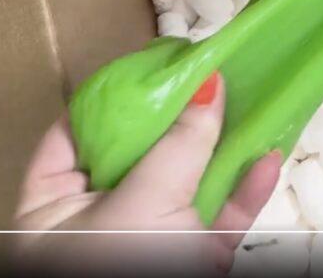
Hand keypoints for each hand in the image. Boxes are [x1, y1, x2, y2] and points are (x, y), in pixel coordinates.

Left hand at [15, 73, 279, 273]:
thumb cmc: (120, 273)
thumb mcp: (141, 205)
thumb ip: (178, 143)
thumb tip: (209, 82)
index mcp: (54, 212)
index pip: (70, 138)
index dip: (107, 98)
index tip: (148, 66)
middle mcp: (101, 223)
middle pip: (140, 153)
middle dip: (176, 115)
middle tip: (205, 72)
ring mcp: (152, 243)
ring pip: (188, 182)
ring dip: (221, 145)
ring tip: (247, 99)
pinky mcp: (196, 262)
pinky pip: (221, 217)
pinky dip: (246, 189)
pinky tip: (269, 155)